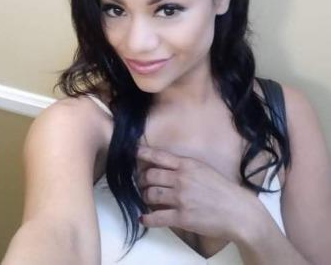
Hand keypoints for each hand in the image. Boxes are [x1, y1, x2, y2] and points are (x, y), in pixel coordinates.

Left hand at [136, 145, 256, 240]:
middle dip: (142, 179)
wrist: (238, 212)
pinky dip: (147, 218)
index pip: (159, 156)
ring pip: (151, 194)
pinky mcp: (182, 217)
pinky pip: (157, 218)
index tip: (133, 152)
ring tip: (146, 197)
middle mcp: (181, 179)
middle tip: (141, 182)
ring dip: (145, 196)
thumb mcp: (204, 169)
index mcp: (188, 165)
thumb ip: (185, 167)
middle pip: (150, 175)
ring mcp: (180, 199)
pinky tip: (143, 218)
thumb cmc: (224, 189)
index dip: (143, 154)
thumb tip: (167, 167)